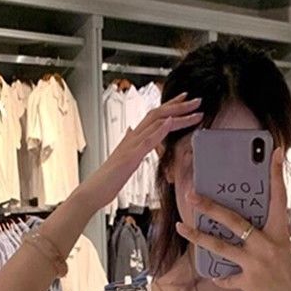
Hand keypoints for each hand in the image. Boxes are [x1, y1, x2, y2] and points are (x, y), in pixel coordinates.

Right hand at [87, 94, 202, 210]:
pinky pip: (147, 141)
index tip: (186, 99)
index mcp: (133, 138)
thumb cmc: (108, 179)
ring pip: (156, 123)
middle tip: (197, 99)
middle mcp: (133, 137)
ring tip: (193, 108)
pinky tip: (170, 122)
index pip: (154, 116)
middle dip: (178, 105)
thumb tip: (130, 131)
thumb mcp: (122, 158)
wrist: (93, 191)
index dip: (170, 106)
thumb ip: (128, 144)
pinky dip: (159, 130)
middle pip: (158, 114)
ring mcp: (131, 145)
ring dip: (176, 114)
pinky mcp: (130, 157)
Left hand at [176, 147, 290, 290]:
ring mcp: (257, 263)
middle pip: (235, 220)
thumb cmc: (286, 278)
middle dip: (211, 207)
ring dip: (198, 236)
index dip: (276, 175)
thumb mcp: (281, 252)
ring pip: (221, 246)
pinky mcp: (249, 281)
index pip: (279, 199)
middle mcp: (268, 245)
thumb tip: (242, 228)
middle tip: (193, 195)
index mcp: (280, 233)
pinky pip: (226, 276)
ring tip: (182, 227)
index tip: (274, 152)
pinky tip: (215, 275)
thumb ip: (265, 238)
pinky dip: (221, 276)